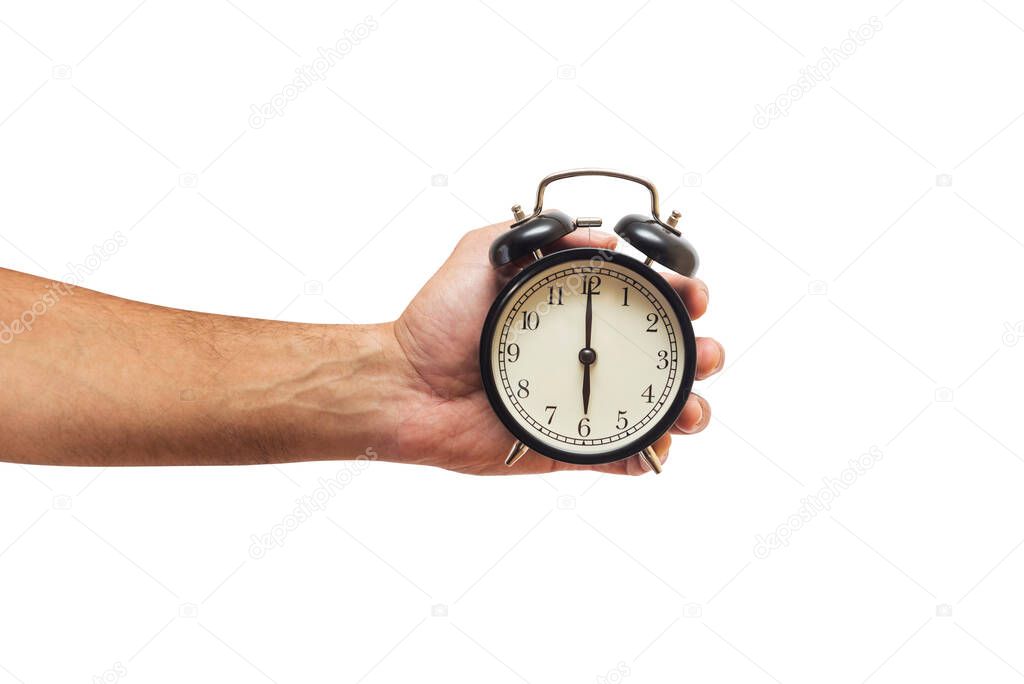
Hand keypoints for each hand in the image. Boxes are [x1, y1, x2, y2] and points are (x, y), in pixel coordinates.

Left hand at [389, 222, 723, 474]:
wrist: (406, 386)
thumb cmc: (437, 321)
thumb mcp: (481, 254)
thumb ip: (537, 234)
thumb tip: (604, 236)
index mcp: (575, 310)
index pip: (644, 300)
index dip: (679, 294)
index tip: (691, 292)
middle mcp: (587, 355)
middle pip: (664, 355)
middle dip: (700, 353)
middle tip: (705, 353)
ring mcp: (582, 402)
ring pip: (655, 407)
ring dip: (689, 407)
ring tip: (691, 408)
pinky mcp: (569, 447)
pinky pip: (622, 457)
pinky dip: (651, 456)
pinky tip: (658, 447)